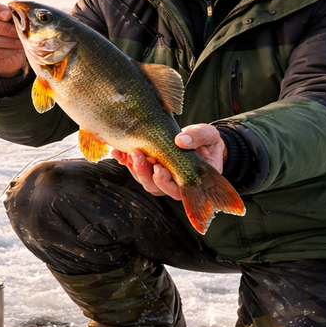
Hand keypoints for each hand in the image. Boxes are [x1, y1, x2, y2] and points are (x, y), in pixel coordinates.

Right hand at [0, 0, 26, 77]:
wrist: (5, 53)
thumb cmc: (7, 32)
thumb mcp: (10, 21)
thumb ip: (12, 14)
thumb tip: (17, 13)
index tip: (9, 15)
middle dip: (4, 28)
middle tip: (18, 32)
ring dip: (7, 42)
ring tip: (19, 42)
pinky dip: (6, 52)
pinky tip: (14, 50)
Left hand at [110, 124, 224, 199]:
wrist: (200, 139)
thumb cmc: (207, 141)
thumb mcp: (208, 136)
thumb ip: (198, 138)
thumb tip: (180, 140)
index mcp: (190, 182)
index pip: (174, 189)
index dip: (164, 181)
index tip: (158, 168)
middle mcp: (172, 183)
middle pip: (154, 186)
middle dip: (144, 172)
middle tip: (138, 154)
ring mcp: (159, 175)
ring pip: (143, 179)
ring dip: (134, 167)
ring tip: (130, 151)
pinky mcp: (149, 166)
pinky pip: (135, 167)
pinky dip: (125, 160)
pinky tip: (117, 151)